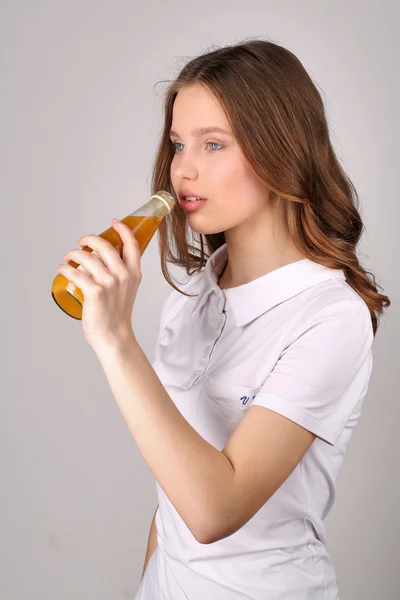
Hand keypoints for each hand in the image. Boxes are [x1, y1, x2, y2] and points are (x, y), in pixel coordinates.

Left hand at [57, 219, 140, 352]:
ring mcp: (109, 283)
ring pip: (86, 257)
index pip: (132, 244)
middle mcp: (123, 275)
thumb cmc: (117, 313)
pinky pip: (75, 273)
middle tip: (81, 242)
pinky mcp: (95, 292)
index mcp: (134, 273)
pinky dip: (65, 269)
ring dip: (73, 254)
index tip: (114, 222)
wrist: (114, 335)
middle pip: (104, 245)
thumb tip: (102, 256)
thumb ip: (121, 271)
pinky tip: (62, 269)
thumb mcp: (127, 288)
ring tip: (68, 258)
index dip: (123, 229)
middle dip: (88, 239)